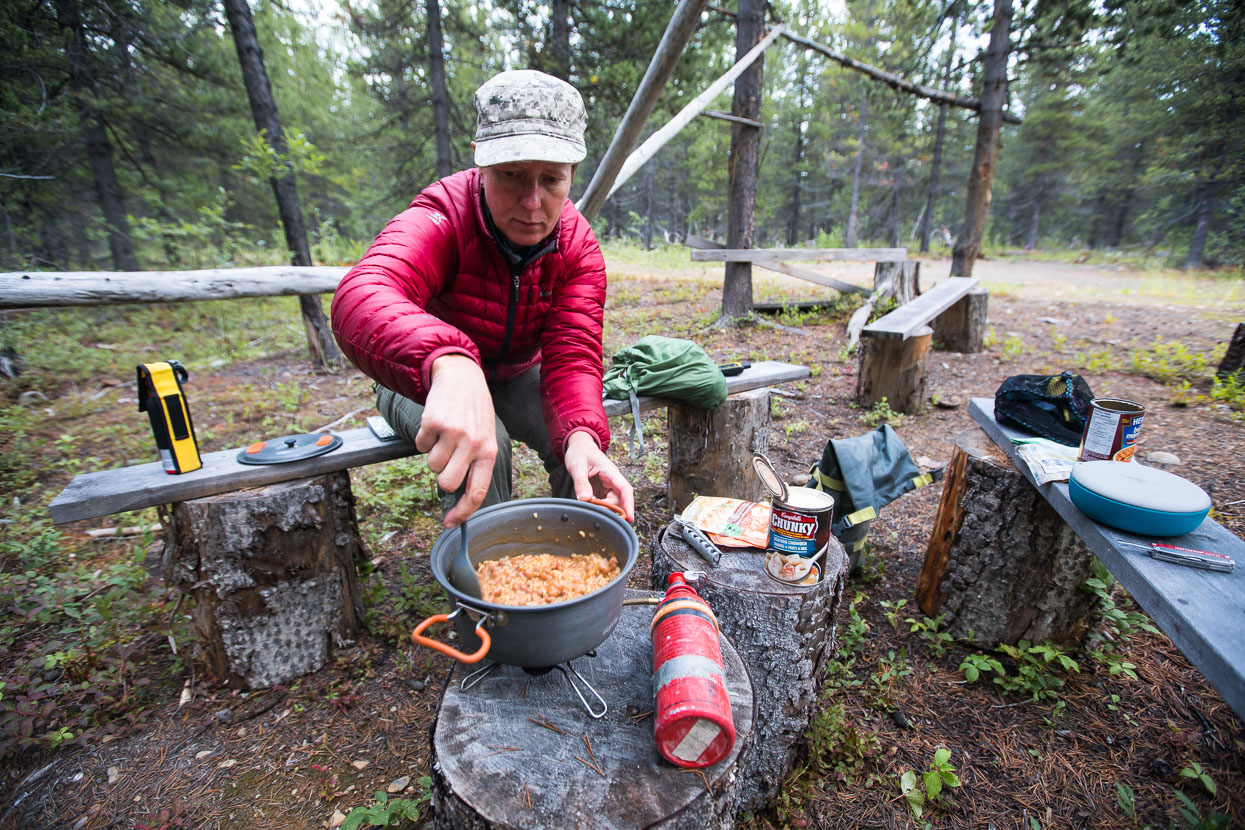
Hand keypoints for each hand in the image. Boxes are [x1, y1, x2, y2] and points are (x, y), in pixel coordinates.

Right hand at [416, 355, 495, 526]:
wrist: (461, 376)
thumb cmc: (475, 411)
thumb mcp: (485, 436)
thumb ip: (476, 463)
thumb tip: (458, 496)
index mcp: (489, 451)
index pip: (476, 491)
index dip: (462, 512)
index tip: (449, 524)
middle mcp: (473, 444)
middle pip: (447, 483)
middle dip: (442, 477)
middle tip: (447, 459)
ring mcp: (453, 433)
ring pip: (431, 466)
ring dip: (434, 454)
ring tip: (445, 435)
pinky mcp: (433, 422)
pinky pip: (420, 446)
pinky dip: (424, 438)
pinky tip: (436, 424)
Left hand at [563, 430, 634, 521]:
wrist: (578, 446)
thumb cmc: (580, 452)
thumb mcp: (578, 466)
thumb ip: (581, 483)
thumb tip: (585, 499)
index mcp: (610, 472)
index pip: (625, 489)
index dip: (629, 504)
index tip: (630, 517)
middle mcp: (612, 480)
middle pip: (618, 499)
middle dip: (608, 508)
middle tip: (593, 510)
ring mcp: (607, 485)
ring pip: (611, 502)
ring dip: (601, 507)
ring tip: (588, 505)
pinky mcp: (601, 489)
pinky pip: (602, 501)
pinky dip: (596, 505)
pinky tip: (587, 503)